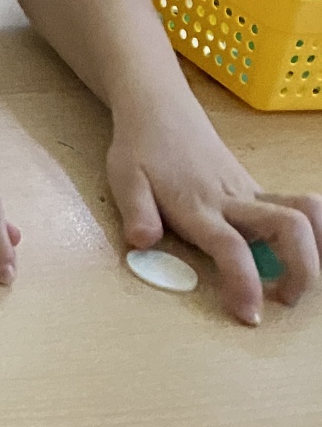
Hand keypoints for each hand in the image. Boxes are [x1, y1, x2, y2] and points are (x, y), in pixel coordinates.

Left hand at [108, 93, 321, 323]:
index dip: (244, 282)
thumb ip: (136, 212)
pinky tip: (309, 254)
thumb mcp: (125, 179)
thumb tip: (141, 242)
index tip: (249, 315)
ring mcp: (253, 194)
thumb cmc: (142, 150)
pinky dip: (317, 232)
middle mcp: (234, 201)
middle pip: (290, 227)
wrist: (160, 112)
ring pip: (306, 213)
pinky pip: (301, 208)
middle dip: (302, 270)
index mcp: (198, 205)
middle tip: (285, 300)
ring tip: (300, 280)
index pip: (230, 246)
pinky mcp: (260, 191)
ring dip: (318, 249)